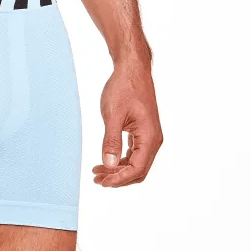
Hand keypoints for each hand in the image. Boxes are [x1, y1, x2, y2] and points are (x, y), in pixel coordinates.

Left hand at [92, 58, 162, 186]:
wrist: (132, 69)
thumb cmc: (124, 87)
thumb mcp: (113, 114)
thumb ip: (111, 140)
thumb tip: (108, 164)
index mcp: (150, 137)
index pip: (137, 169)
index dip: (119, 179)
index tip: (102, 182)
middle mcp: (153, 139)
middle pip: (138, 170)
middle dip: (118, 178)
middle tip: (97, 179)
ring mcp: (149, 136)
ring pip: (136, 163)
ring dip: (118, 170)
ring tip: (98, 172)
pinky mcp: (143, 131)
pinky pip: (134, 153)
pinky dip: (121, 160)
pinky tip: (107, 160)